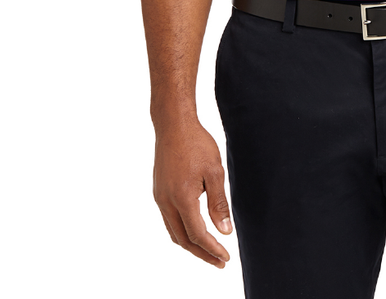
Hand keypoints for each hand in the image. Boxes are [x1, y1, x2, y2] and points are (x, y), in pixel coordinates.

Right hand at [153, 119, 233, 267]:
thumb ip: (219, 204)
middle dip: (202, 253)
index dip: (212, 249)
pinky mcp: (159, 191)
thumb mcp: (214, 172)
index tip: (226, 257)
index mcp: (182, 198)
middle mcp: (166, 202)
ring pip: (174, 232)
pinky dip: (182, 231)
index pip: (197, 235)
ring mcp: (160, 197)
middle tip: (219, 262)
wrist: (174, 125)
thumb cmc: (196, 144)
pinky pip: (169, 220)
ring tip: (208, 251)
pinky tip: (194, 229)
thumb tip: (225, 231)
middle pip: (183, 240)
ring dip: (191, 244)